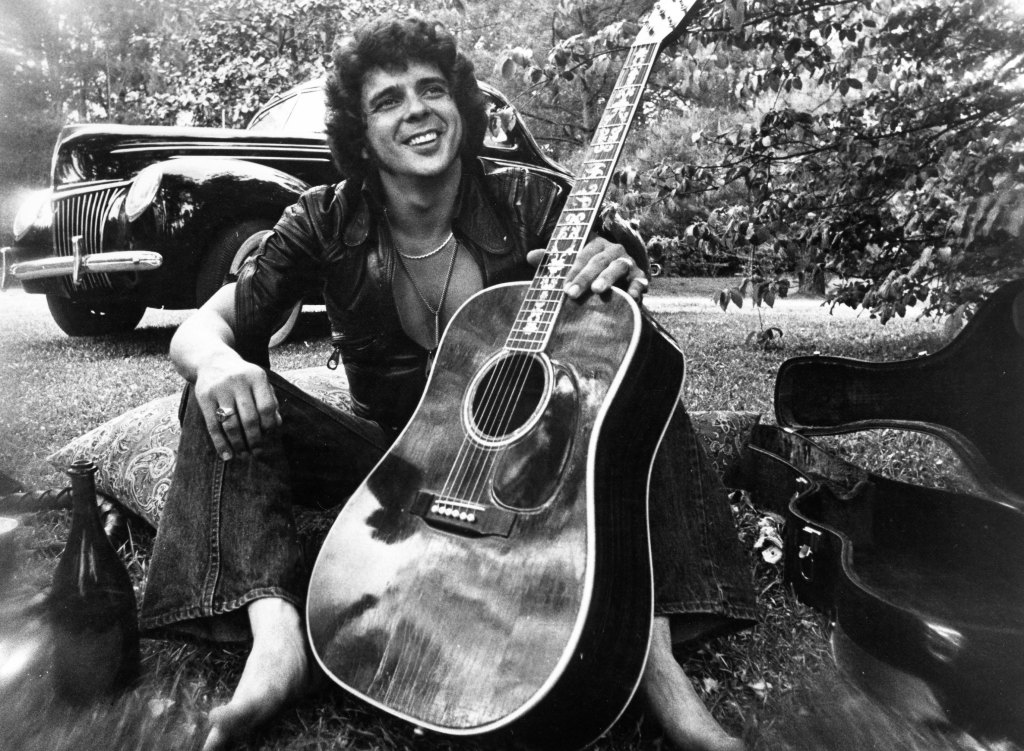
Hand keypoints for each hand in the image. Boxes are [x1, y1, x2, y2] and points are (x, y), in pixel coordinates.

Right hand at [193, 358, 281, 461]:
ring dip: (238, 444)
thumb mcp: (258, 382)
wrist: (212, 361)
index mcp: (256, 377)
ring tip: (244, 455)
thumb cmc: (242, 377)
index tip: (269, 436)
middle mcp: (238, 382)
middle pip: (249, 418)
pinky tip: (227, 455)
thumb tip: (277, 425)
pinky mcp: (204, 397)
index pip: (266, 407)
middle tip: (257, 452)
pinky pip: (213, 426)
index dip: (269, 425)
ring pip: (231, 424)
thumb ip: (270, 400)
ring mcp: (219, 389)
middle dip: (255, 439)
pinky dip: (220, 443)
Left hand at [527, 235, 648, 300]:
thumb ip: (554, 261)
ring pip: (618, 266)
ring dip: (607, 278)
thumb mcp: (570, 266)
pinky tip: (631, 296)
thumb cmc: (587, 272)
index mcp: (595, 244)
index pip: (582, 254)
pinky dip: (637, 287)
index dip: (572, 270)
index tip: (562, 287)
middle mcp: (612, 250)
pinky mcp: (640, 276)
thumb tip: (530, 256)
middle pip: (598, 261)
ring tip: (597, 291)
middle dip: (584, 277)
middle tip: (571, 293)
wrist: (616, 284)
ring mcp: (627, 262)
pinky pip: (640, 280)